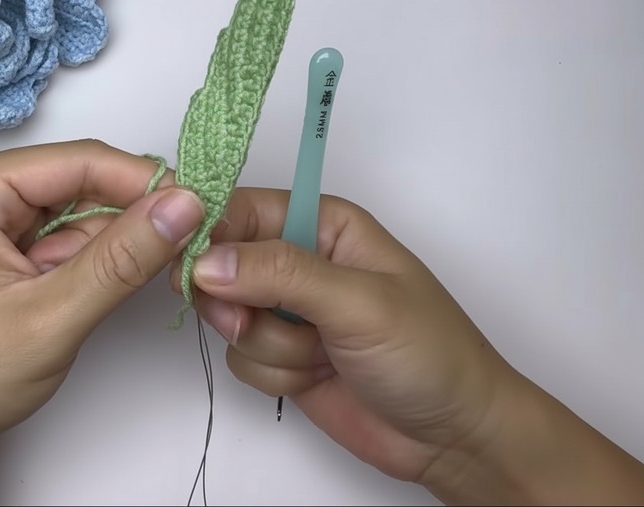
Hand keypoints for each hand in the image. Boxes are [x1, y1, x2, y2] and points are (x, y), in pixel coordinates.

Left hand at [0, 140, 204, 504]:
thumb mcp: (52, 318)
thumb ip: (120, 260)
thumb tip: (186, 204)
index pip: (79, 161)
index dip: (144, 182)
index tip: (202, 210)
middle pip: (86, 180)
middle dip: (136, 215)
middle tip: (191, 248)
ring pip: (89, 209)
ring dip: (124, 242)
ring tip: (153, 277)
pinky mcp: (15, 242)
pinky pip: (77, 235)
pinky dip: (106, 258)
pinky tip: (115, 285)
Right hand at [173, 189, 643, 504]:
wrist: (452, 436)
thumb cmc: (430, 354)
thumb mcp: (360, 303)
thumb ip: (282, 274)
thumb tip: (207, 261)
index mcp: (325, 223)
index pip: (242, 209)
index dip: (210, 233)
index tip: (193, 265)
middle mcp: (300, 260)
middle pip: (220, 264)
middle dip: (237, 301)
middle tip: (256, 321)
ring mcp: (289, 310)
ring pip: (227, 317)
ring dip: (267, 346)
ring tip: (320, 354)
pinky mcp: (281, 354)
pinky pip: (238, 357)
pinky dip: (272, 374)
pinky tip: (316, 376)